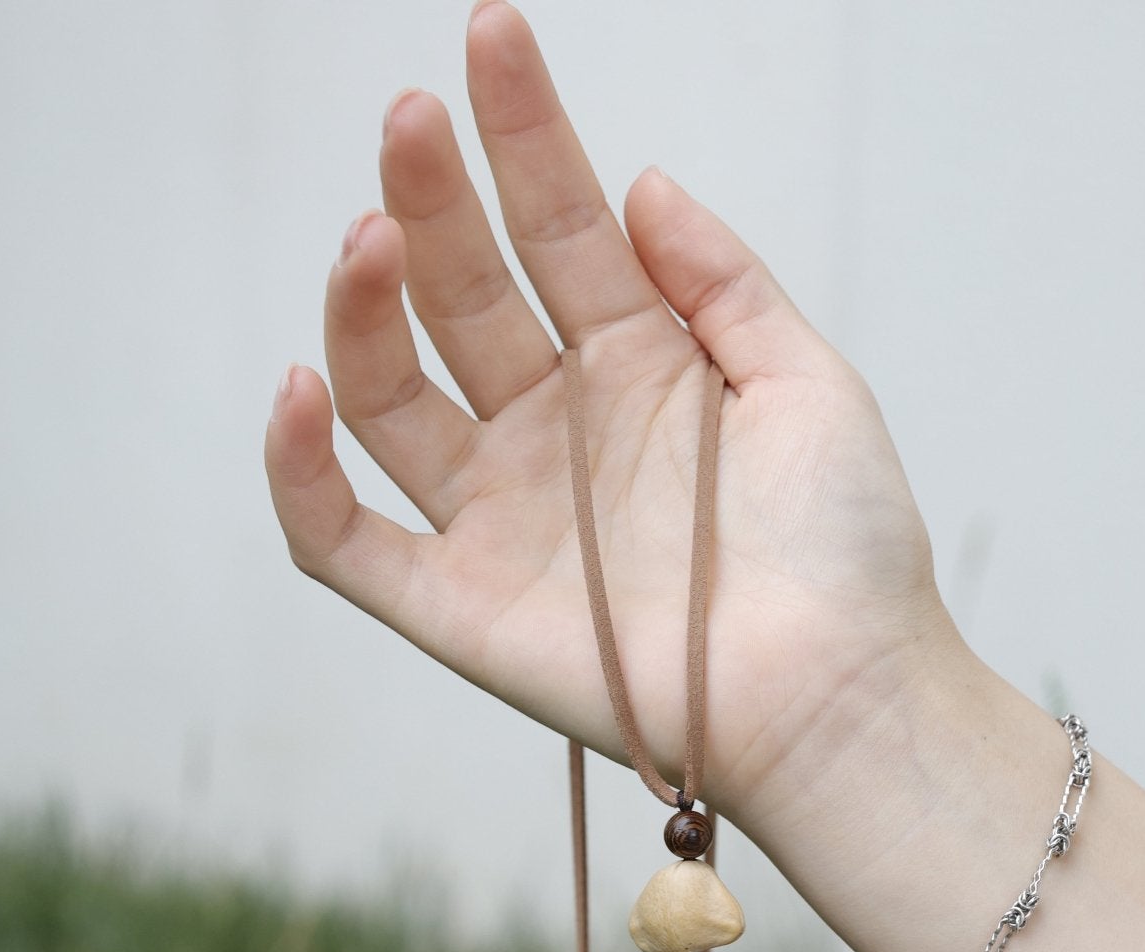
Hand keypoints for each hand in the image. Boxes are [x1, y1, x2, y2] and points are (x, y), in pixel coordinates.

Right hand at [264, 0, 951, 826]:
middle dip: (431, 203)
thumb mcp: (807, 380)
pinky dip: (300, 472)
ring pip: (390, 397)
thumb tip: (641, 182)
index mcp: (634, 368)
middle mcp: (553, 433)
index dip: (523, 134)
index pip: (555, 229)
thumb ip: (722, 281)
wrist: (837, 693)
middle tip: (412, 120)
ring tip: (371, 235)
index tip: (492, 33)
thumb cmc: (844, 549)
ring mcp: (497, 517)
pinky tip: (300, 384)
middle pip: (461, 297)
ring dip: (364, 311)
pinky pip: (343, 540)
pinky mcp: (455, 607)